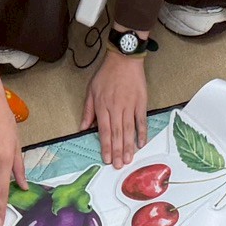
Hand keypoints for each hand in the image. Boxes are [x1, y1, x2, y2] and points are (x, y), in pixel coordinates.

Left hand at [84, 47, 149, 165]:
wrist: (124, 59)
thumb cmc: (106, 74)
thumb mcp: (91, 90)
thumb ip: (88, 110)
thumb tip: (83, 127)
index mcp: (103, 106)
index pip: (104, 131)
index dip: (106, 147)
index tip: (106, 159)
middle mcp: (116, 108)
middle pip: (117, 134)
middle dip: (118, 152)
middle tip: (118, 166)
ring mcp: (130, 106)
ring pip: (129, 130)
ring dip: (129, 146)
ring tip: (129, 160)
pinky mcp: (141, 102)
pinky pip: (141, 120)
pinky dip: (142, 132)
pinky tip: (141, 143)